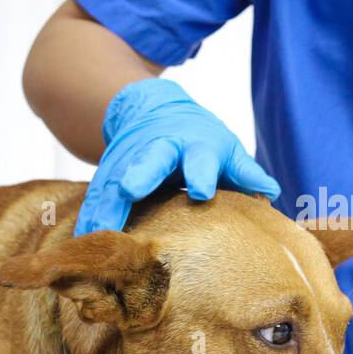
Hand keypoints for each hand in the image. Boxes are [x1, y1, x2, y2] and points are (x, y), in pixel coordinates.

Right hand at [75, 79, 280, 234]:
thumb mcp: (225, 148)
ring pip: (115, 182)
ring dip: (105, 206)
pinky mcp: (107, 175)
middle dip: (139, 174)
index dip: (201, 174)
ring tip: (97, 234)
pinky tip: (79, 244)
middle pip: (149, 160)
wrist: (150, 110)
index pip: (200, 158)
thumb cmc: (199, 140)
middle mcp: (158, 149)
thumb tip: (273, 192)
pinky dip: (88, 220)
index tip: (202, 191)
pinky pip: (96, 199)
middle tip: (130, 190)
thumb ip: (245, 171)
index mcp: (193, 145)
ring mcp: (129, 161)